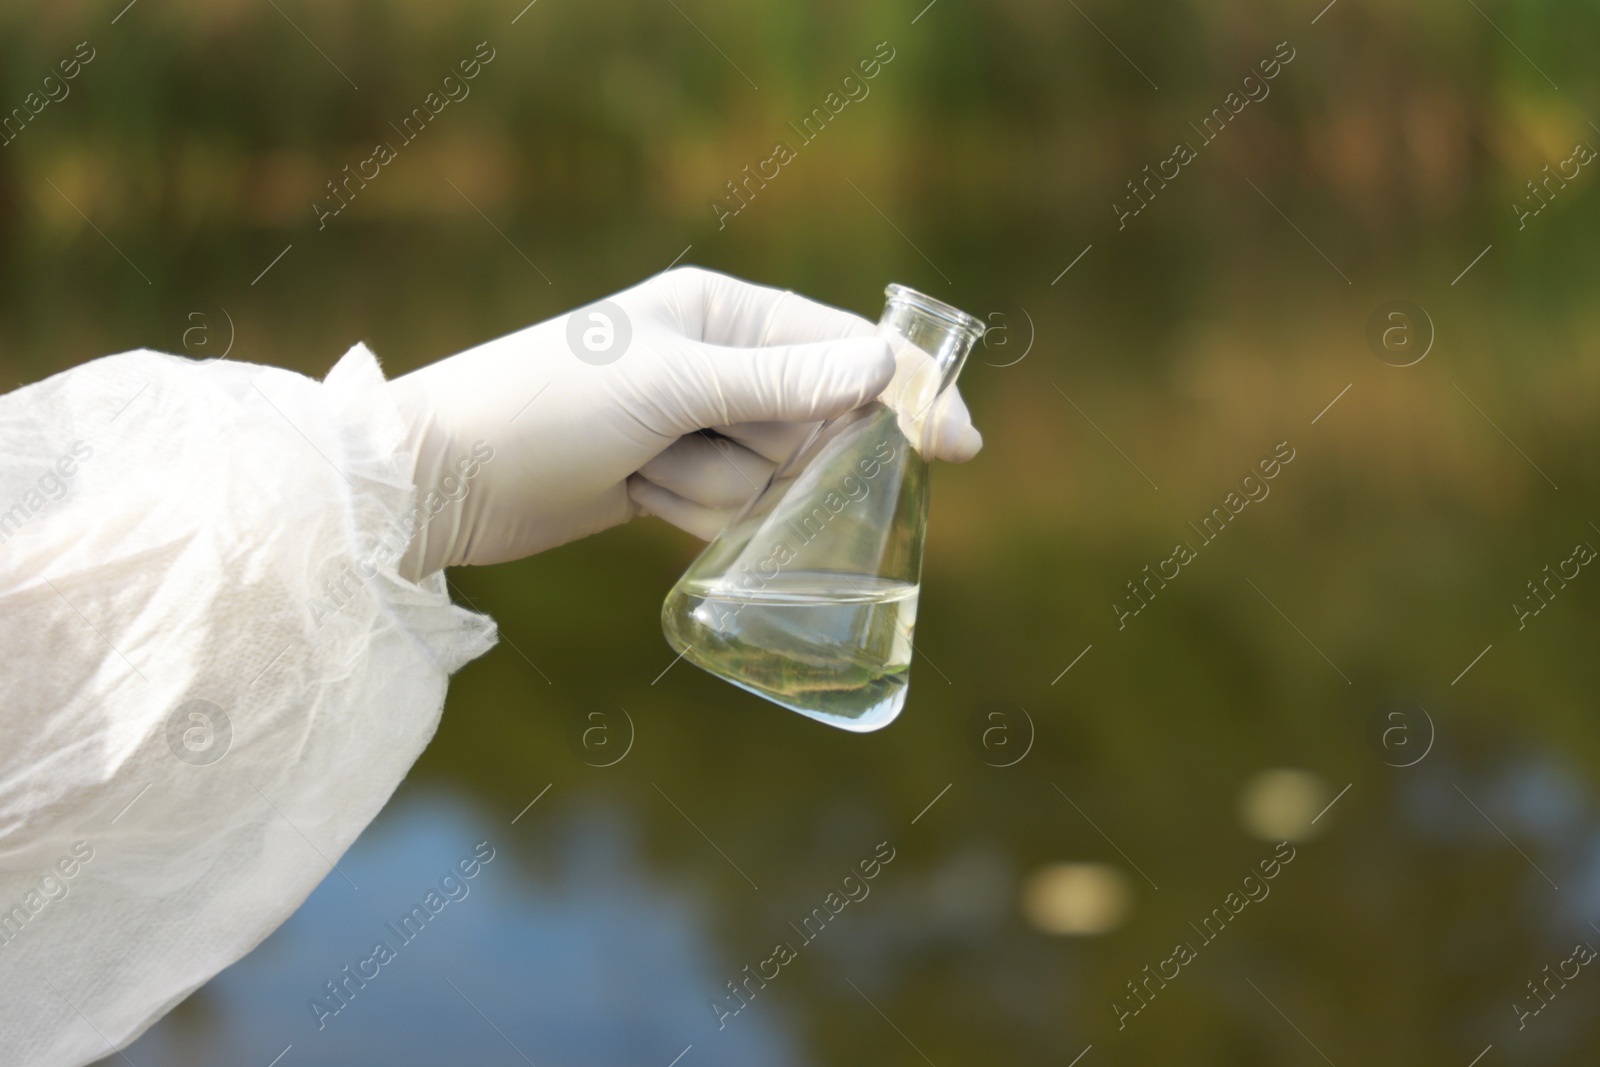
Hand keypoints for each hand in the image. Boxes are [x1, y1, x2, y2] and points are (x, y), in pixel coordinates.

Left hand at [388, 267, 981, 576]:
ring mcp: (698, 423)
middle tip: (685, 451)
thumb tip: (885, 363)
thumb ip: (784, 383)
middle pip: (813, 427)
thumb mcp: (671, 388)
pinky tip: (635, 495)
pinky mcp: (674, 476)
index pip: (844, 347)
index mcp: (723, 311)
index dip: (907, 393)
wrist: (446, 479)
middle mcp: (719, 361)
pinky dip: (693, 514)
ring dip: (712, 490)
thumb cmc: (549, 406)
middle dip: (767, 457)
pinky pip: (734, 511)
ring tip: (639, 470)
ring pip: (773, 481)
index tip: (962, 445)